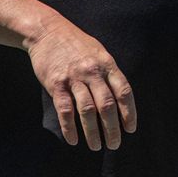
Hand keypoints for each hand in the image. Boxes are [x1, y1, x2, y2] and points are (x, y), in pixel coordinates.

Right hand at [24, 13, 136, 149]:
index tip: (130, 129)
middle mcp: (92, 71)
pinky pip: (65, 110)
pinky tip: (73, 139)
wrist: (47, 31)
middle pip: (107, 105)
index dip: (129, 112)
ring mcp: (74, 77)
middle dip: (112, 128)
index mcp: (107, 64)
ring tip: (96, 146)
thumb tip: (120, 98)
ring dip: (92, 132)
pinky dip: (69, 127)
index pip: (123, 91)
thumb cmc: (76, 43)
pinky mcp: (56, 83)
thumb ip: (109, 73)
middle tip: (114, 144)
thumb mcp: (99, 52)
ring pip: (87, 110)